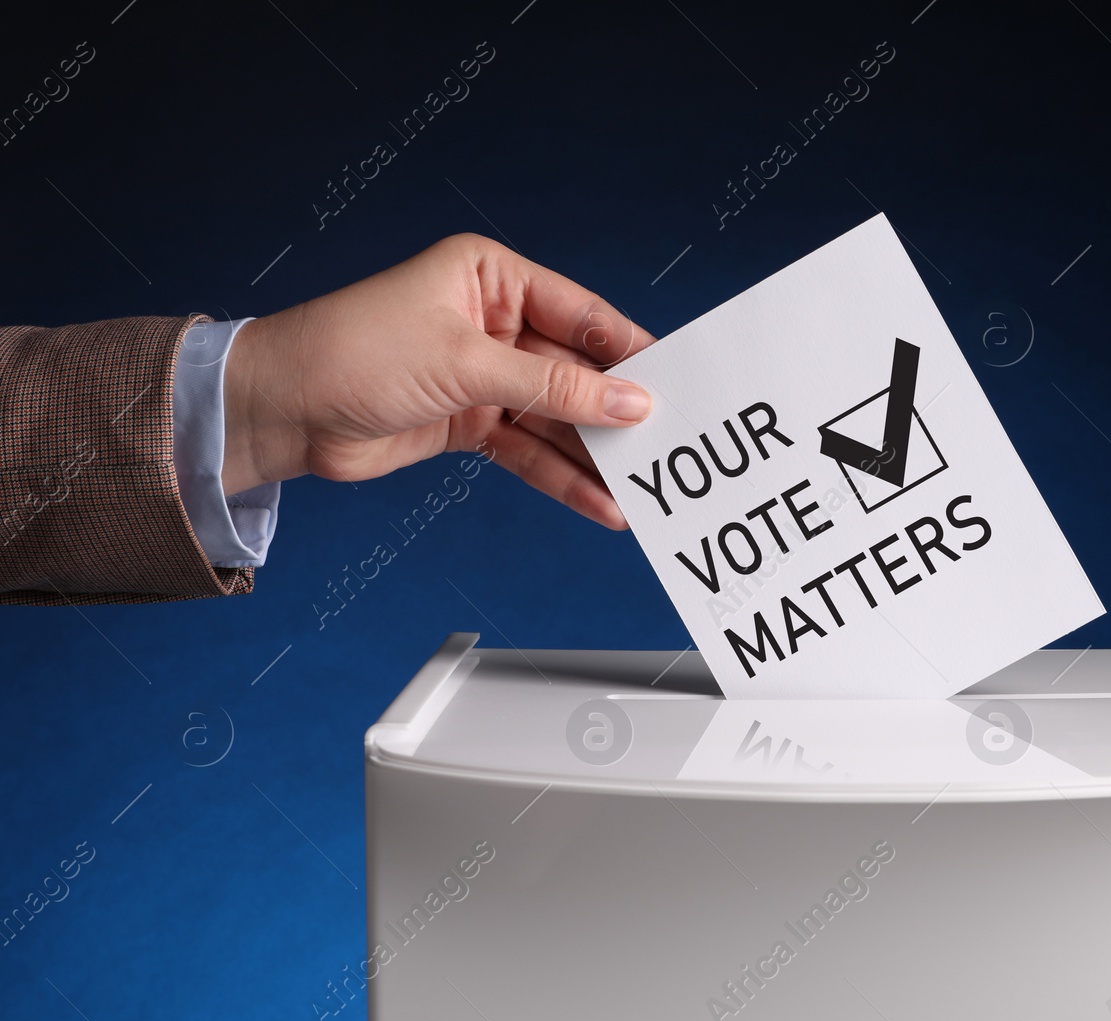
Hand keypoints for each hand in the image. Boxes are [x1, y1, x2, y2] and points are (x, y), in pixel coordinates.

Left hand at [221, 233, 654, 528]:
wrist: (280, 411)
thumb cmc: (352, 352)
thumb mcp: (464, 363)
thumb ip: (553, 386)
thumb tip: (628, 402)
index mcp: (492, 276)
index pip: (581, 314)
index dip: (630, 352)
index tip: (677, 383)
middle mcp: (493, 321)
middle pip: (575, 370)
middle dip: (616, 411)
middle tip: (669, 443)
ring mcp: (484, 376)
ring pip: (556, 418)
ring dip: (594, 454)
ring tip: (644, 486)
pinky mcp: (471, 423)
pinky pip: (531, 451)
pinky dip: (562, 477)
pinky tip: (600, 501)